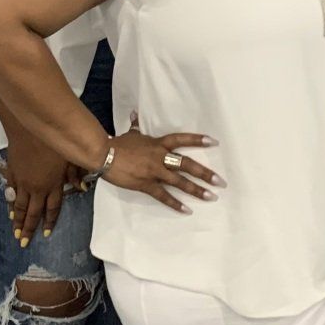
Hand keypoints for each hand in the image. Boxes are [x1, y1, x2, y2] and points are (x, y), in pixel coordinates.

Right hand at [1, 128, 78, 246]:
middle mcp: (37, 188)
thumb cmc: (53, 140)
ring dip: (17, 220)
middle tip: (23, 242)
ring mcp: (22, 182)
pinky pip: (11, 193)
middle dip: (29, 229)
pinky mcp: (12, 173)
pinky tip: (10, 209)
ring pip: (19, 206)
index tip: (46, 234)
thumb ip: (75, 174)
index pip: (52, 209)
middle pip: (32, 213)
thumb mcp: (69, 157)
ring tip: (15, 232)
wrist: (29, 129)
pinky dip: (11, 203)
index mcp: (52, 185)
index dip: (49, 222)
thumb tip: (83, 188)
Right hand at [99, 115, 220, 212]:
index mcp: (158, 144)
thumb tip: (135, 114)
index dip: (198, 140)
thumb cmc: (117, 144)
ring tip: (211, 197)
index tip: (214, 142)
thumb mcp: (130, 134)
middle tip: (221, 181)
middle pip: (187, 164)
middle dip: (205, 173)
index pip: (182, 140)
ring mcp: (154, 172)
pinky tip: (187, 210)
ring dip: (196, 190)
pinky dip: (175, 203)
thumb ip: (136, 126)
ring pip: (180, 182)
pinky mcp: (146, 185)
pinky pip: (164, 196)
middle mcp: (160, 157)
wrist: (104, 155)